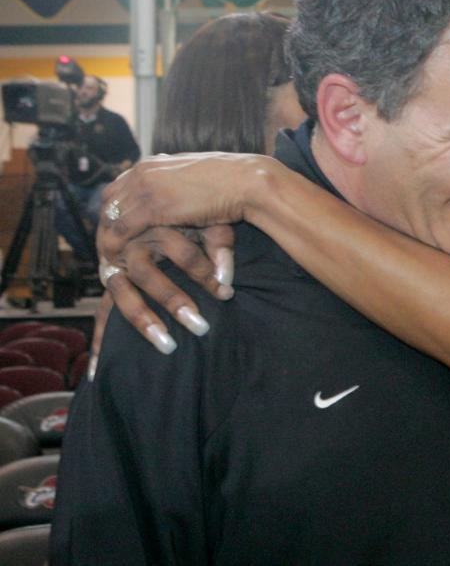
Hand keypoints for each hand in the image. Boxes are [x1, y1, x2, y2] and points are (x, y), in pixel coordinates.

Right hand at [94, 225, 234, 359]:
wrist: (149, 200)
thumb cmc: (189, 215)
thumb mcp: (208, 220)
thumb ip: (220, 244)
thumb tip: (227, 281)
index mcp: (155, 223)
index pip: (181, 252)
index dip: (205, 272)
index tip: (227, 293)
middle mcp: (128, 244)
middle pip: (147, 274)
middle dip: (174, 300)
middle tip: (200, 325)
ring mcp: (114, 264)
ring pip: (123, 294)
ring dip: (144, 320)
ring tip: (168, 345)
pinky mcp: (109, 282)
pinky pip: (102, 313)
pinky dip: (101, 341)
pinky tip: (101, 371)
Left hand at [98, 152, 266, 250]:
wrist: (248, 182)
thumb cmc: (233, 183)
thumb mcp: (198, 181)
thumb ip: (182, 188)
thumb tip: (180, 199)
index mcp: (155, 162)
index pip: (120, 187)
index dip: (116, 210)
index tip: (117, 229)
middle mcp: (144, 170)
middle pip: (109, 201)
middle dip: (106, 225)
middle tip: (109, 247)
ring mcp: (146, 187)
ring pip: (110, 217)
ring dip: (107, 238)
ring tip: (109, 258)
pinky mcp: (152, 207)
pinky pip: (121, 230)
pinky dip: (115, 246)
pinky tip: (116, 261)